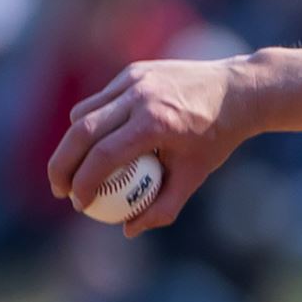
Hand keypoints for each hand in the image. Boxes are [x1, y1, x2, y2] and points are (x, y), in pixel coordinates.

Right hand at [47, 57, 254, 236]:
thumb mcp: (196, 175)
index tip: (79, 204)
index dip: (84, 183)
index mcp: (156, 122)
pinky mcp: (133, 71)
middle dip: (61, 166)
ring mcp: (135, 79)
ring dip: (72, 144)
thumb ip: (163, 206)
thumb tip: (128, 230)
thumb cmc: (218, 137)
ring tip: (75, 170)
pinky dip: (91, 122)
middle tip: (61, 190)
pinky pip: (100, 100)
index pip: (104, 155)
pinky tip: (98, 144)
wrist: (240, 90)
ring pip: (84, 113)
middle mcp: (141, 97)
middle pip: (81, 132)